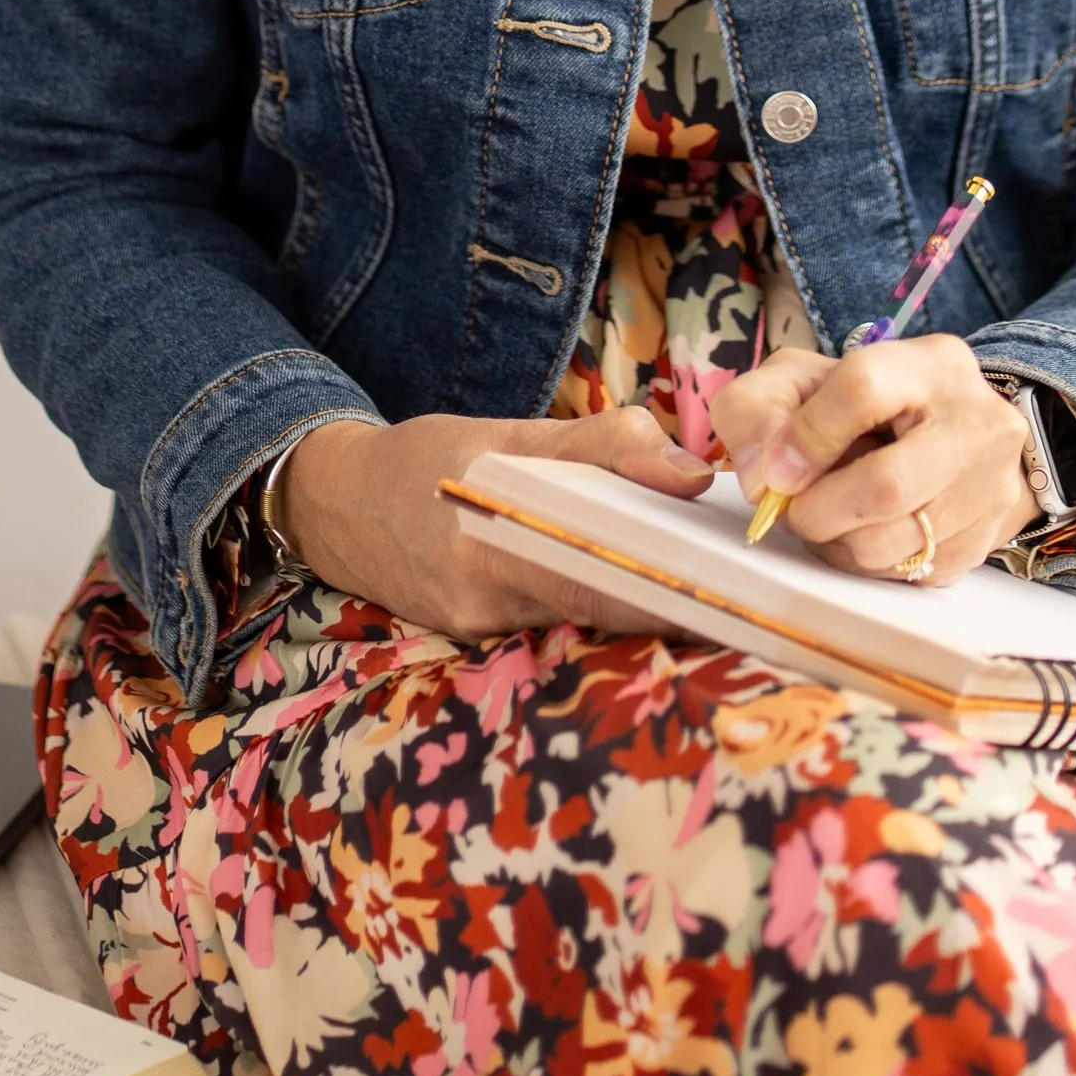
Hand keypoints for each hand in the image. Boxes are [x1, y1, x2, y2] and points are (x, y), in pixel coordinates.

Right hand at [278, 407, 714, 640]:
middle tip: (746, 596)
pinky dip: (599, 606)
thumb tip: (690, 472)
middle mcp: (485, 605)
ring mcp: (480, 633)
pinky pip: (555, 625)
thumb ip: (598, 446)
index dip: (670, 592)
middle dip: (672, 604)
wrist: (329, 504)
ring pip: (585, 623)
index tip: (734, 590)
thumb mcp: (502, 434)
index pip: (600, 583)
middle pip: (602, 613)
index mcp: (489, 547)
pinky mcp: (479, 640)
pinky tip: (636, 586)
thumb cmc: (418, 459)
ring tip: (708, 583)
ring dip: (641, 606)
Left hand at [708, 336, 1036, 584]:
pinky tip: (863, 531)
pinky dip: (868, 562)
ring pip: (893, 543)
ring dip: (838, 542)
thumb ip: (758, 408)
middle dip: (817, 510)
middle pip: (884, 486)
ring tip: (828, 518)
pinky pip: (908, 573)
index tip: (776, 472)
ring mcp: (989, 486)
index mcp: (929, 365)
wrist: (959, 438)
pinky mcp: (985, 540)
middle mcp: (976, 422)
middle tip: (794, 510)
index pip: (861, 389)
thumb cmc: (866, 405)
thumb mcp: (806, 379)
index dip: (806, 437)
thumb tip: (758, 477)